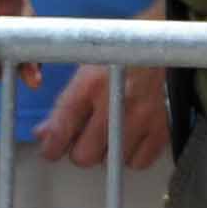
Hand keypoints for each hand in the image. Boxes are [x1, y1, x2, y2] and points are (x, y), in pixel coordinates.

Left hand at [28, 61, 169, 166]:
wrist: (157, 46)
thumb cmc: (116, 55)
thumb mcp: (82, 71)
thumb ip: (61, 106)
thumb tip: (44, 134)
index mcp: (90, 84)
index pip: (61, 132)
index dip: (51, 148)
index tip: (51, 149)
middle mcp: (116, 102)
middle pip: (85, 155)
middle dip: (80, 150)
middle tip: (84, 138)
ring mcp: (142, 116)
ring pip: (111, 160)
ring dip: (107, 152)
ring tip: (109, 133)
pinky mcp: (162, 126)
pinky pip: (139, 161)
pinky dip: (132, 155)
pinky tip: (129, 138)